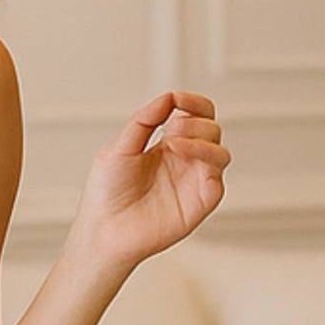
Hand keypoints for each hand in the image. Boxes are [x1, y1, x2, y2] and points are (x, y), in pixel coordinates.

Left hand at [65, 90, 228, 279]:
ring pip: (219, 147)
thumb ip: (143, 121)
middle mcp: (184, 161)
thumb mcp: (120, 147)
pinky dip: (204, 154)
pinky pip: (217, 172)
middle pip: (210, 127)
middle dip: (195, 118)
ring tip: (174, 138)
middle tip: (171, 127)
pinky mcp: (203, 199)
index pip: (193, 116)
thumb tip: (168, 97)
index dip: (192, 102)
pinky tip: (179, 151)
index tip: (178, 98)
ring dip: (201, 135)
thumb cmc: (107, 192)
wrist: (105, 228)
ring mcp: (194, 179)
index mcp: (165, 145)